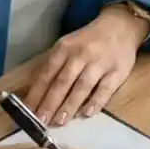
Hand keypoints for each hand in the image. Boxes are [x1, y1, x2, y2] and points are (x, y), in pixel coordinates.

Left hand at [22, 4, 149, 125]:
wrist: (120, 26)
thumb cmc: (88, 41)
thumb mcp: (67, 46)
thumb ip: (54, 66)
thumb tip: (37, 94)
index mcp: (64, 48)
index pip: (47, 74)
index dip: (37, 94)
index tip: (29, 112)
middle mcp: (80, 55)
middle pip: (62, 82)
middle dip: (50, 103)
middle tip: (42, 122)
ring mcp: (100, 63)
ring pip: (82, 87)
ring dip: (70, 105)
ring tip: (60, 122)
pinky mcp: (118, 71)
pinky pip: (105, 89)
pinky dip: (95, 102)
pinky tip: (86, 114)